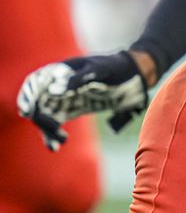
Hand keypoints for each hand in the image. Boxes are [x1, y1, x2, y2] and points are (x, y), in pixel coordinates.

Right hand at [17, 51, 148, 150]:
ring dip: (47, 129)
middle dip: (40, 118)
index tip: (27, 111)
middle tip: (51, 129)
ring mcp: (62, 97)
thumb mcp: (100, 69)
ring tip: (58, 142)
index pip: (36, 82)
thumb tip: (56, 90)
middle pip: (38, 102)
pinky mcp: (70, 108)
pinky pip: (56, 122)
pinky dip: (53, 134)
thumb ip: (79, 78)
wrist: (131, 73)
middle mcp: (56, 84)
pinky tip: (57, 146)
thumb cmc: (114, 66)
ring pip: (45, 115)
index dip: (27, 96)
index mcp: (60, 69)